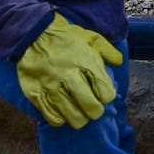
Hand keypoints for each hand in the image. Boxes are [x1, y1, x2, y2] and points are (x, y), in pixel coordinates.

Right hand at [17, 12, 122, 128]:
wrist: (34, 34)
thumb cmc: (66, 38)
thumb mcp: (92, 38)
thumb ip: (108, 51)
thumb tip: (119, 62)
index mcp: (86, 62)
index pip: (105, 92)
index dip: (107, 96)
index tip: (104, 95)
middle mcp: (68, 75)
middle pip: (90, 106)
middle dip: (96, 112)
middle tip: (94, 110)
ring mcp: (51, 85)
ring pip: (71, 115)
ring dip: (80, 118)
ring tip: (81, 115)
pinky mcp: (35, 93)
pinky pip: (51, 116)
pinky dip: (60, 119)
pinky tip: (63, 114)